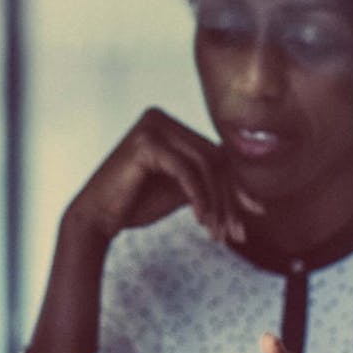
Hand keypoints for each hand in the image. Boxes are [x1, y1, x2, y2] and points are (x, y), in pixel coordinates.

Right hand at [65, 108, 262, 246]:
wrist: (97, 218)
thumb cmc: (136, 204)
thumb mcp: (181, 191)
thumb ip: (210, 185)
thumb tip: (256, 200)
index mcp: (169, 124)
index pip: (215, 154)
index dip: (236, 187)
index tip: (253, 216)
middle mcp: (161, 118)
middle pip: (213, 158)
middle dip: (229, 199)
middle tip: (237, 233)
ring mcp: (153, 126)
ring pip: (204, 165)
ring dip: (217, 203)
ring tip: (219, 234)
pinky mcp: (146, 142)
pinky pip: (186, 171)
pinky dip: (199, 198)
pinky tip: (202, 222)